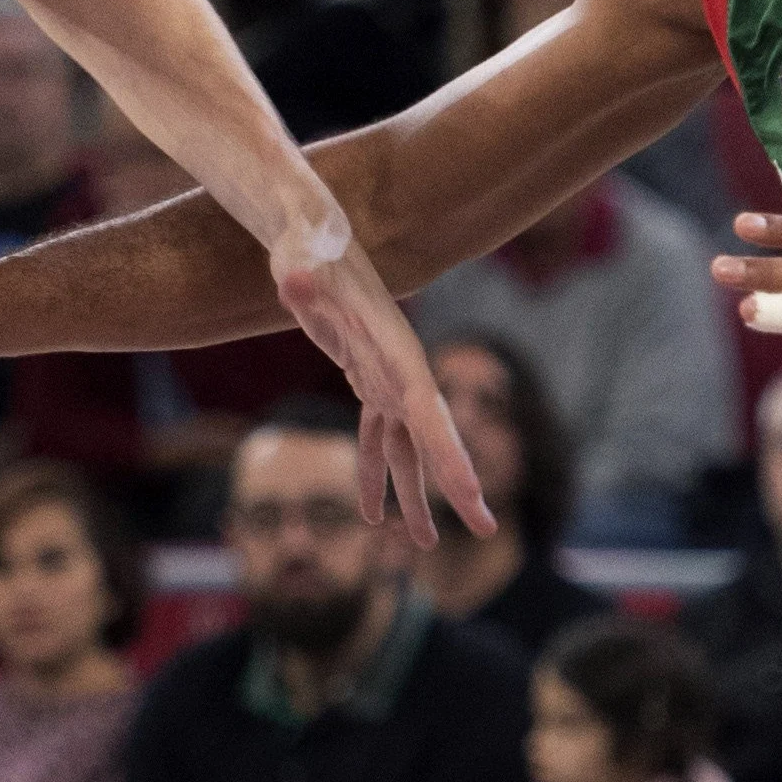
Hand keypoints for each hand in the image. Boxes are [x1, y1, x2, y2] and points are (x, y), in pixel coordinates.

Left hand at [271, 235, 490, 546]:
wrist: (310, 234)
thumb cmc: (306, 244)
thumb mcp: (303, 259)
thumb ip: (304, 275)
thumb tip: (296, 279)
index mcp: (395, 354)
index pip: (429, 414)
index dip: (451, 456)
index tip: (471, 495)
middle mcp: (402, 371)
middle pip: (435, 438)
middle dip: (458, 486)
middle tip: (485, 528)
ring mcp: (388, 379)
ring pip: (408, 450)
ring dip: (414, 497)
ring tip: (425, 547)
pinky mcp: (370, 383)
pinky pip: (378, 439)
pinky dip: (376, 475)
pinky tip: (371, 516)